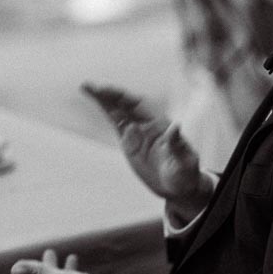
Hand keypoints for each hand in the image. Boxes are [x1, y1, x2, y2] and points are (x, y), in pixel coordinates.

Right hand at [83, 82, 212, 215]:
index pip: (141, 106)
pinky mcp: (130, 142)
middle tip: (92, 87)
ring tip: (87, 87)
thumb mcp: (184, 163)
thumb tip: (175, 126)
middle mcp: (148, 124)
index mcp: (161, 125)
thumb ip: (178, 146)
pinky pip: (116, 123)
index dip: (125, 98)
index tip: (109, 92)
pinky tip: (97, 102)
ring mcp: (138, 132)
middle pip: (127, 104)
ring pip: (119, 110)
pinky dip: (106, 111)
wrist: (178, 186)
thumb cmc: (185, 174)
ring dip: (104, 99)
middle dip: (110, 94)